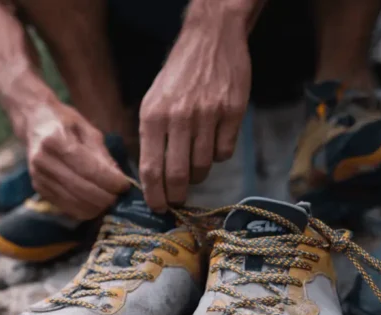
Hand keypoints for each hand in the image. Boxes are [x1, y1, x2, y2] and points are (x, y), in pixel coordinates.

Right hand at [24, 100, 131, 219]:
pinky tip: (96, 202)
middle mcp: (43, 162)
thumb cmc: (65, 122)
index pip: (87, 169)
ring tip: (110, 199)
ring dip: (98, 206)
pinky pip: (67, 208)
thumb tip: (119, 180)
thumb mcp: (87, 130)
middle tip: (120, 195)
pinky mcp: (39, 190)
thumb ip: (102, 155)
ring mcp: (39, 178)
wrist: (35, 123)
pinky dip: (85, 209)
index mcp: (54, 141)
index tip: (126, 185)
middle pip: (82, 190)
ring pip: (75, 204)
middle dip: (106, 197)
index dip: (110, 181)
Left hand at [138, 15, 251, 209]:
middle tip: (176, 200)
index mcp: (153, 116)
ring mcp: (208, 116)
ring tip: (193, 166)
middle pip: (178, 175)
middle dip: (176, 195)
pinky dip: (217, 156)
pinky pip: (224, 153)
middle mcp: (179, 118)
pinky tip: (212, 142)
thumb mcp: (152, 101)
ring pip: (203, 166)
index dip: (154, 195)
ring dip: (197, 175)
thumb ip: (149, 136)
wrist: (210, 41)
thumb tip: (148, 177)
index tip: (157, 208)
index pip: (150, 168)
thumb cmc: (177, 76)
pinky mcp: (232, 113)